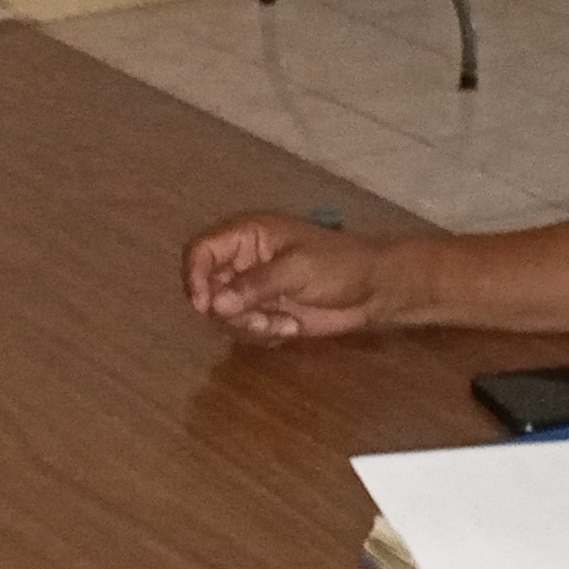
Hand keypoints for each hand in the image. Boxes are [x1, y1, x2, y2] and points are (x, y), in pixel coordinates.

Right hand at [185, 212, 405, 343]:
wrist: (374, 290)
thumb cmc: (339, 265)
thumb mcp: (296, 269)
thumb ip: (254, 285)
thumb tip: (214, 304)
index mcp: (246, 235)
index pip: (200, 250)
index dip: (194, 277)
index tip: (204, 305)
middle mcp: (242, 260)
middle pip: (206, 287)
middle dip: (227, 310)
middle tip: (258, 319)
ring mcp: (252, 287)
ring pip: (222, 313)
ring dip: (247, 325)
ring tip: (281, 323)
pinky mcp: (264, 311)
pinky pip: (243, 329)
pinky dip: (262, 333)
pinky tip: (289, 327)